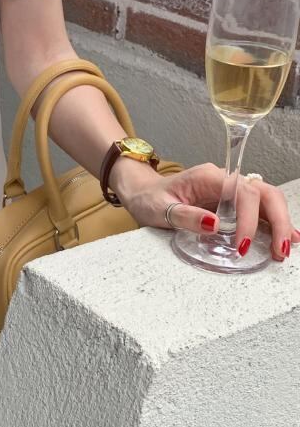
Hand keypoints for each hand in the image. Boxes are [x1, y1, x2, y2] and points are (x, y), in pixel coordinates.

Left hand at [116, 162, 299, 262]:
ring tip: (284, 248)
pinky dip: (271, 223)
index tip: (242, 245)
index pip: (241, 193)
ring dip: (278, 223)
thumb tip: (215, 224)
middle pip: (263, 193)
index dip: (248, 219)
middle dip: (276, 220)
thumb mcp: (159, 209)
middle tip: (280, 249)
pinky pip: (257, 209)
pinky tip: (282, 239)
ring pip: (265, 200)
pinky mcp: (230, 202)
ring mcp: (229, 190)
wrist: (141, 193)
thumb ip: (186, 216)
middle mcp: (223, 180)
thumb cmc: (149, 199)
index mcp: (208, 177)